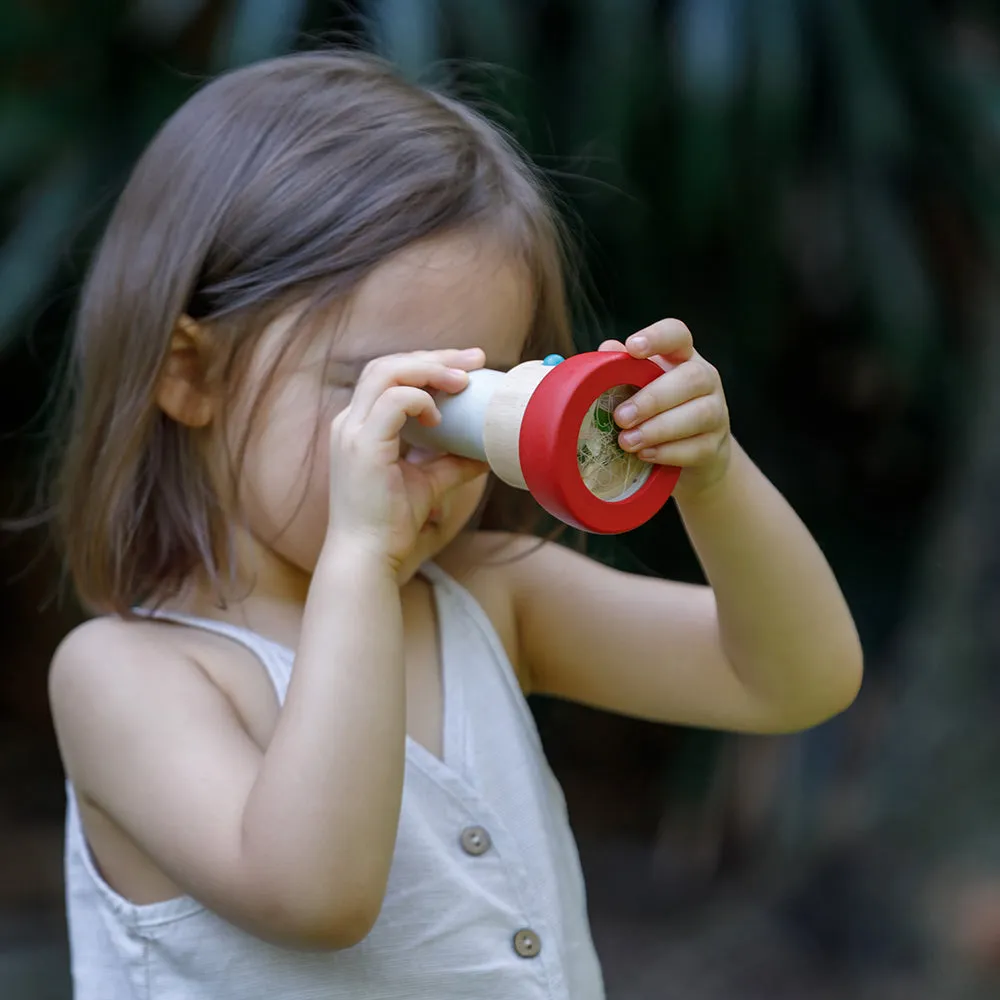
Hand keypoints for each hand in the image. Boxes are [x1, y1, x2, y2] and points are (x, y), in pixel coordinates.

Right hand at [327, 348, 487, 570]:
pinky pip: (391, 402)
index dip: (427, 364)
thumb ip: (452, 463)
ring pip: (386, 373)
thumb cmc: (391, 525)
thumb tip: (487, 452)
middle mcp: (350, 423)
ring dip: (430, 369)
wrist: (368, 558)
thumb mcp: (428, 484)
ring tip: (464, 379)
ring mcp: (352, 432)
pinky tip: (439, 416)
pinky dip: (419, 400)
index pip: (388, 375)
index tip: (467, 367)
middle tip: (476, 359)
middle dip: (434, 357)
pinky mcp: (362, 447)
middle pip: (387, 365)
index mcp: (360, 427)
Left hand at [599, 319, 730, 500]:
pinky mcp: (716, 445)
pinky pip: (697, 448)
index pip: (677, 335)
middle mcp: (706, 379)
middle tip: (621, 418)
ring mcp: (717, 412)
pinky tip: (644, 455)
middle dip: (653, 399)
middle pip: (692, 378)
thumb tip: (605, 351)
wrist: (692, 454)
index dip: (658, 337)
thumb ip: (621, 369)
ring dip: (658, 429)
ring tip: (627, 441)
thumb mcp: (639, 388)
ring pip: (699, 414)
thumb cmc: (657, 412)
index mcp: (682, 357)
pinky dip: (668, 453)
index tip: (633, 348)